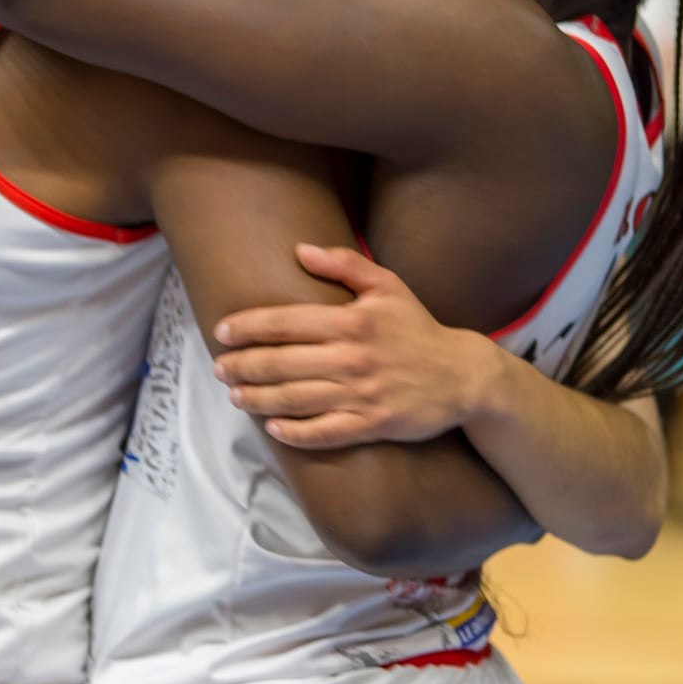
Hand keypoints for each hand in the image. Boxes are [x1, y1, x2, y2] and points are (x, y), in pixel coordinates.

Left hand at [213, 244, 490, 448]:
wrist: (463, 375)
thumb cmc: (419, 328)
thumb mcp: (388, 285)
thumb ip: (344, 264)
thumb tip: (299, 250)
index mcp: (352, 320)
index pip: (287, 321)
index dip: (249, 327)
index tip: (222, 332)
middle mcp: (352, 357)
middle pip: (283, 362)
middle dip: (244, 366)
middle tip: (219, 368)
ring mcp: (361, 394)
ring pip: (296, 399)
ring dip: (259, 399)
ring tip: (235, 396)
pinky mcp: (372, 424)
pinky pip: (325, 433)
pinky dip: (295, 433)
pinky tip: (273, 428)